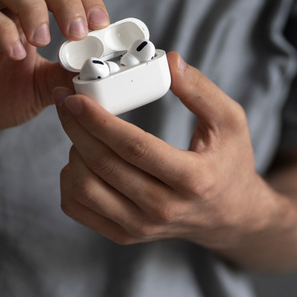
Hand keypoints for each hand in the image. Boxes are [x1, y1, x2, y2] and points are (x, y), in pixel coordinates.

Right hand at [0, 0, 109, 149]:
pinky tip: (15, 55)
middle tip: (78, 32)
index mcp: (26, 12)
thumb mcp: (42, 88)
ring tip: (43, 41)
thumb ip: (67, 75)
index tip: (100, 24)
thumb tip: (98, 67)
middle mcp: (1, 4)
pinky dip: (1, 29)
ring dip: (32, 6)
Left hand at [56, 52, 287, 253]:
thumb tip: (169, 60)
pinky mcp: (125, 235)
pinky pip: (79, 208)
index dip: (99, 120)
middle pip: (103, 165)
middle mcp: (164, 209)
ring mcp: (142, 227)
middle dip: (76, 128)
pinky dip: (69, 180)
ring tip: (79, 129)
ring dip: (73, 152)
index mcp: (192, 179)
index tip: (76, 97)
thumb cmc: (230, 163)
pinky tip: (80, 158)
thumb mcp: (231, 121)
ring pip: (85, 189)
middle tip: (65, 101)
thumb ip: (201, 90)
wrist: (231, 216)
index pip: (134, 147)